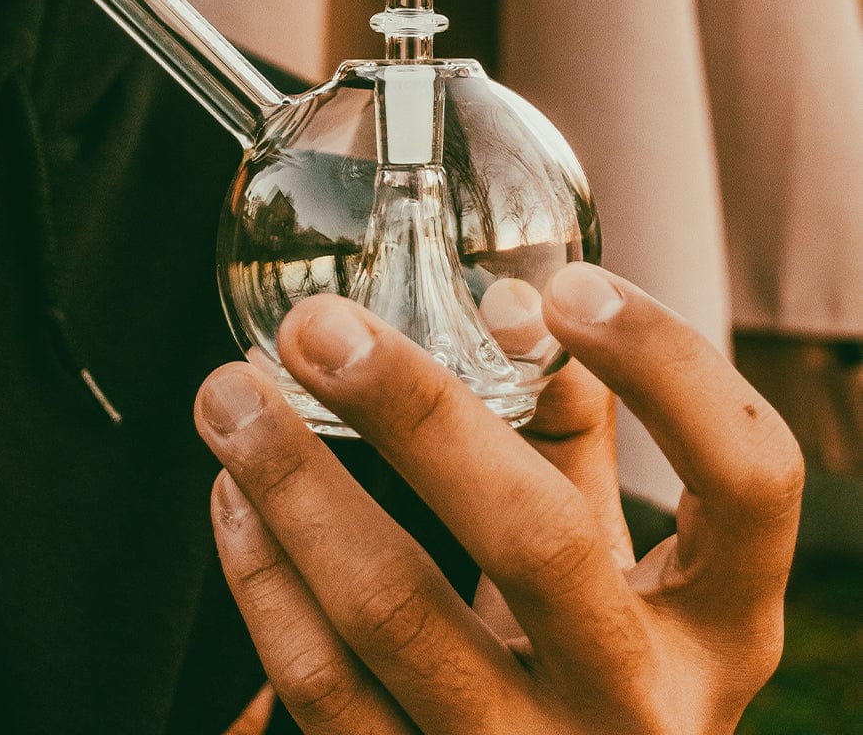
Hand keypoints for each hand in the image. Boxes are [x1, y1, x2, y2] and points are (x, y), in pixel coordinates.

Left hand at [194, 264, 803, 733]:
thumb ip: (575, 431)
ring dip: (295, 485)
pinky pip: (322, 690)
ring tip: (232, 394)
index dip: (666, 366)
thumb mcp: (621, 552)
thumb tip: (506, 310)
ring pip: (395, 617)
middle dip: (414, 411)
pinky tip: (237, 497)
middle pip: (539, 539)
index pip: (747, 478)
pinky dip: (265, 576)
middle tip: (319, 329)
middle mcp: (640, 707)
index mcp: (720, 624)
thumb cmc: (598, 649)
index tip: (566, 287)